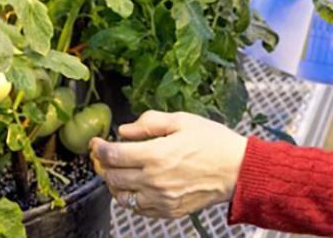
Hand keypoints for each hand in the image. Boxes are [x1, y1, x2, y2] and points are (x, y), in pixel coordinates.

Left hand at [91, 111, 248, 219]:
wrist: (237, 170)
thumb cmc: (213, 141)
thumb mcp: (182, 120)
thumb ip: (149, 122)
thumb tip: (124, 130)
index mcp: (156, 155)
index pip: (112, 155)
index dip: (98, 148)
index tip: (96, 142)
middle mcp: (154, 180)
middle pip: (112, 176)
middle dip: (103, 165)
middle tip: (104, 155)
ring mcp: (161, 199)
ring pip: (121, 196)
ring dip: (115, 183)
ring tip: (119, 170)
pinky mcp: (168, 211)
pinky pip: (137, 209)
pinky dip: (130, 197)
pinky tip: (135, 185)